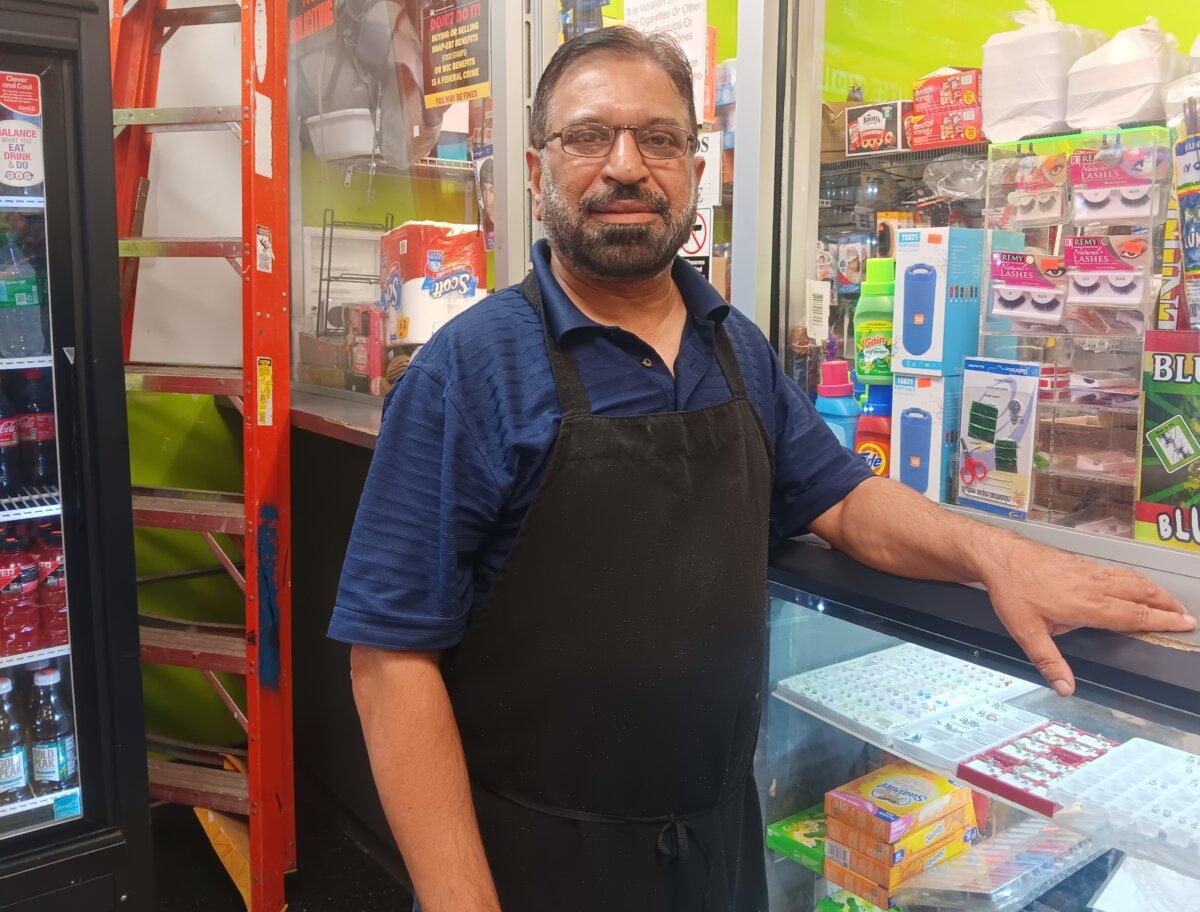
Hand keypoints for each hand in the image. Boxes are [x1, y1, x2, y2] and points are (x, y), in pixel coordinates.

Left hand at [982, 539, 1194, 696]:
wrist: (1001, 555)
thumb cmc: (1012, 591)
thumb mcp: (1026, 632)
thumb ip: (1048, 660)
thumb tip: (1065, 687)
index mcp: (1088, 605)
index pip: (1134, 615)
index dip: (1162, 621)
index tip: (1185, 625)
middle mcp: (1094, 585)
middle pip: (1142, 594)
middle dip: (1167, 605)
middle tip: (1186, 616)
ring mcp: (1089, 571)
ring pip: (1132, 579)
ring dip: (1154, 590)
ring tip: (1169, 601)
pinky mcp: (1082, 563)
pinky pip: (1117, 571)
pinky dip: (1136, 579)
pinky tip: (1135, 583)